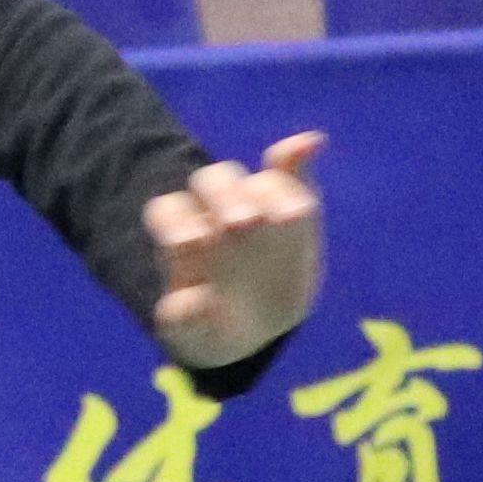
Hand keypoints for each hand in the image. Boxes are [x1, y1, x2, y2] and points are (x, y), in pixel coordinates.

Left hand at [142, 129, 327, 368]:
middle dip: (225, 198)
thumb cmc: (212, 328)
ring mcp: (255, 205)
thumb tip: (186, 305)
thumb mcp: (195, 337)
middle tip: (243, 225)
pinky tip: (313, 144)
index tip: (194, 244)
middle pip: (211, 181)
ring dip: (269, 190)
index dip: (177, 222)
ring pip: (256, 180)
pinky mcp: (293, 208)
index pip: (169, 210)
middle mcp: (214, 212)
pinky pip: (293, 172)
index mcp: (180, 237)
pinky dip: (299, 156)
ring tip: (292, 217)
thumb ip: (185, 323)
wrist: (253, 327)